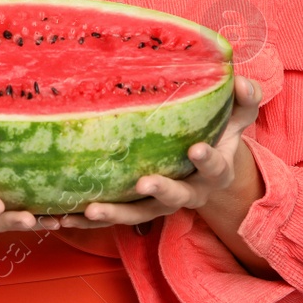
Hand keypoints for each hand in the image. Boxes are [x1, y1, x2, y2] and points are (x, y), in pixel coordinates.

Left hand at [58, 74, 262, 228]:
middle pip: (176, 198)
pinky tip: (59, 219)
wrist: (207, 171)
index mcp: (214, 172)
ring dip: (114, 214)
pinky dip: (86, 221)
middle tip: (146, 183)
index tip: (196, 149)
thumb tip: (242, 82)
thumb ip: (244, 101)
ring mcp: (159, 205)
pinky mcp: (135, 209)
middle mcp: (188, 194)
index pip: (215, 167)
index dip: (207, 160)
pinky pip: (111, 218)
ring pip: (138, 214)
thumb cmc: (219, 135)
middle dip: (161, 192)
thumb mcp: (236, 119)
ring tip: (91, 210)